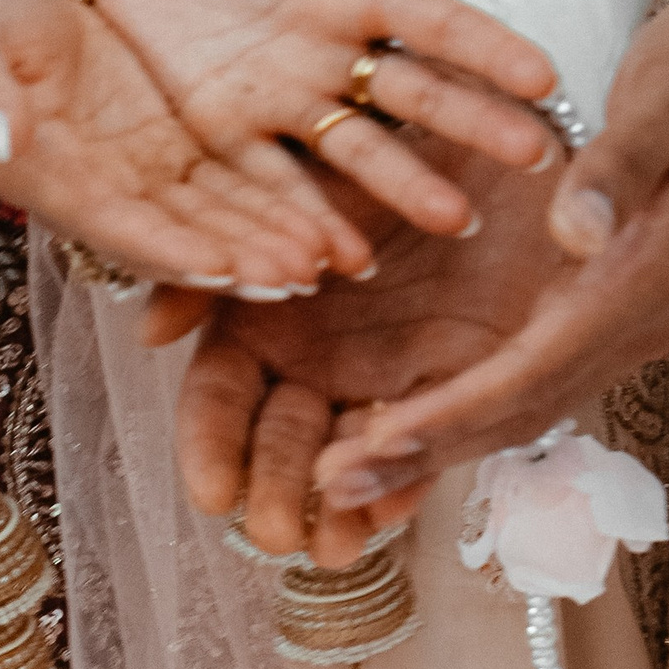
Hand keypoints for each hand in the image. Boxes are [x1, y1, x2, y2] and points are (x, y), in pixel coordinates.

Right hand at [0, 0, 371, 292]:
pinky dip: (273, 207)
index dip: (173, 250)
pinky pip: (229, 184)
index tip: (224, 265)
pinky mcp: (169, 147)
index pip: (120, 226)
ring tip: (329, 260)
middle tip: (302, 276)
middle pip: (181, 239)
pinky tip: (322, 224)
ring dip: (268, 243)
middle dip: (240, 261)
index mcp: (53, 180)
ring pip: (215, 220)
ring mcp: (140, 176)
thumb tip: (5, 140)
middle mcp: (103, 194)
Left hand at [95, 0, 563, 240]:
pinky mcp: (228, 134)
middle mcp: (334, 56)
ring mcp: (286, 101)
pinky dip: (309, 222)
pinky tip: (346, 259)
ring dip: (407, 187)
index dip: (490, 49)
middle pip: (414, 98)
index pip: (438, 25)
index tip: (544, 77)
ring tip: (456, 220)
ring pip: (358, 152)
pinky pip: (274, 184)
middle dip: (474, 126)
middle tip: (534, 160)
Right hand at [147, 148, 567, 558]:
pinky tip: (396, 508)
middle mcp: (321, 355)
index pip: (221, 396)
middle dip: (277, 491)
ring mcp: (391, 371)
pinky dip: (416, 473)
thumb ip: (229, 250)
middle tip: (274, 533)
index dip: (213, 446)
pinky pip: (436, 437)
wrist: (516, 120)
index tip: (212, 494)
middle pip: (283, 438)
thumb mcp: (305, 177)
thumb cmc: (396, 142)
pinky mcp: (469, 374)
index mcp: (268, 313)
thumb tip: (152, 333)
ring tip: (334, 547)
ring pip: (355, 453)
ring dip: (343, 501)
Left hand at [311, 0, 668, 501]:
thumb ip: (622, 164)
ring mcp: (618, 328)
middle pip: (518, 412)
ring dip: (434, 445)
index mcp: (644, 283)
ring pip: (517, 409)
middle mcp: (631, 326)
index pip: (536, 369)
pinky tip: (398, 426)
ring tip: (347, 476)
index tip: (381, 441)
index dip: (456, 411)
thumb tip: (578, 228)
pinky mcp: (600, 315)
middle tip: (335, 487)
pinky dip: (460, 410)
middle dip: (427, 452)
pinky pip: (522, 381)